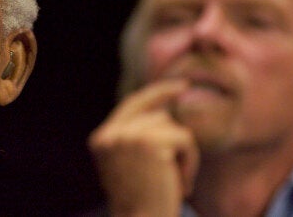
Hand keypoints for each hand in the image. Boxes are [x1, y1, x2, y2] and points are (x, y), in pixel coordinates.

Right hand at [88, 80, 198, 216]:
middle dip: (175, 141)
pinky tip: (183, 185)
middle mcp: (110, 134)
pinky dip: (191, 162)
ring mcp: (128, 136)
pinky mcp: (149, 142)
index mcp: (101, 139)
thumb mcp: (131, 168)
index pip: (132, 104)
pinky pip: (185, 139)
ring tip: (177, 183)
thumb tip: (163, 111)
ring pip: (173, 127)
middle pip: (158, 116)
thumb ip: (136, 138)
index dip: (158, 93)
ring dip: (183, 155)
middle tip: (179, 174)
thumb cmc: (143, 205)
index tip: (182, 86)